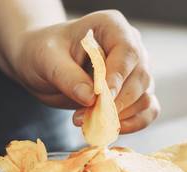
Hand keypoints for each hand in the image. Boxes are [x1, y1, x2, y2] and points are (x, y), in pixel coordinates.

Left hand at [9, 10, 159, 132]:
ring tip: (87, 121)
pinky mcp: (130, 93)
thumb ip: (68, 77)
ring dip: (120, 116)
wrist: (41, 65)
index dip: (118, 76)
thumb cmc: (43, 53)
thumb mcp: (46, 60)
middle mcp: (129, 46)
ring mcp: (133, 71)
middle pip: (140, 77)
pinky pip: (146, 110)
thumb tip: (91, 99)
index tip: (103, 97)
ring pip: (144, 97)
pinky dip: (132, 124)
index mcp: (111, 27)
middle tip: (84, 115)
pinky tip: (109, 129)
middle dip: (115, 102)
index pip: (128, 52)